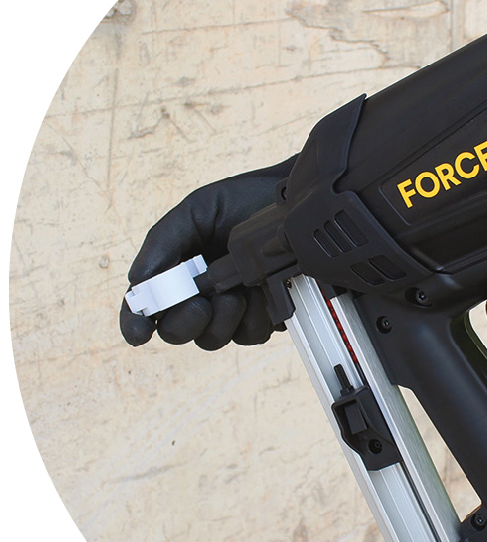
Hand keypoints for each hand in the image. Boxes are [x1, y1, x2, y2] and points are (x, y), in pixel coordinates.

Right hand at [120, 156, 295, 348]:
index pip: (145, 307)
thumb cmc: (244, 202)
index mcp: (176, 272)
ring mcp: (232, 309)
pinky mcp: (263, 316)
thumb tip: (138, 281)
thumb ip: (164, 242)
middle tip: (203, 303)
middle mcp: (200, 295)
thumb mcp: (197, 211)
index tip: (139, 332)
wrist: (295, 203)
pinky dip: (256, 317)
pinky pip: (250, 334)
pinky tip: (264, 292)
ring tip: (242, 291)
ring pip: (214, 338)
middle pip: (176, 332)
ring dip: (225, 319)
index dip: (135, 323)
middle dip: (186, 323)